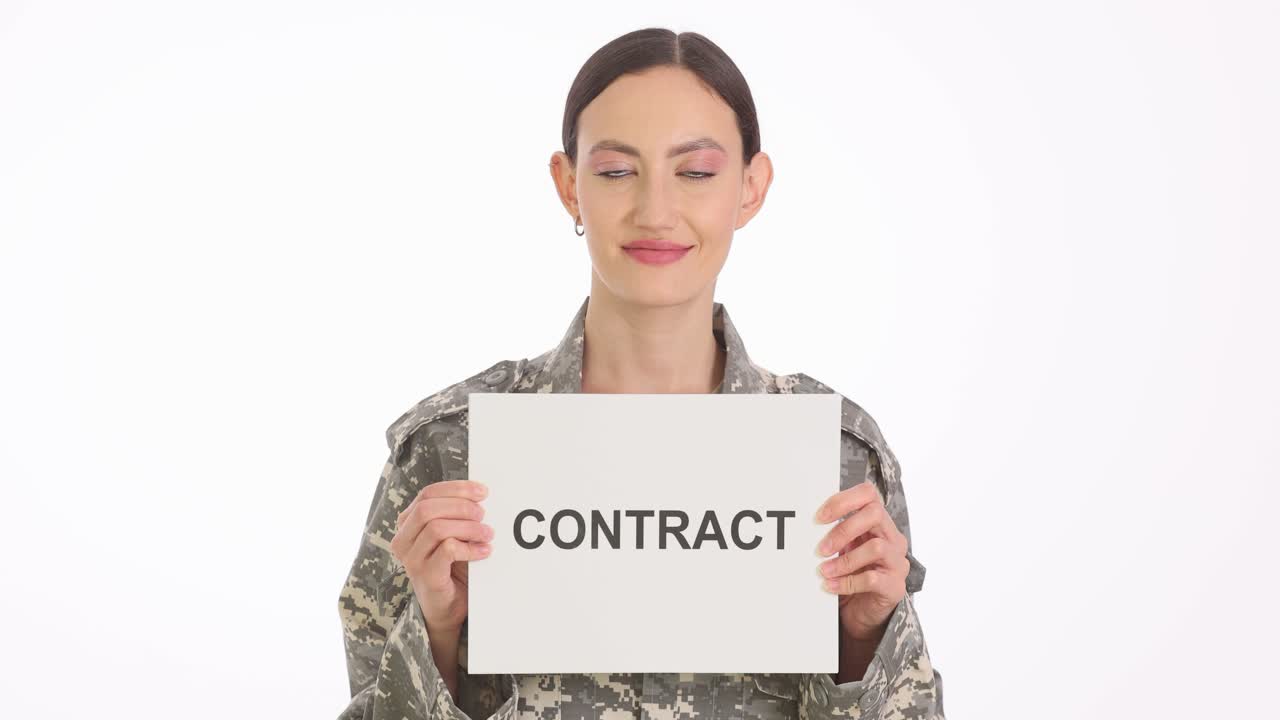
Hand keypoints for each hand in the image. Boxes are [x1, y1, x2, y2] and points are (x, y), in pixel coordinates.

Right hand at [391, 479, 493, 633]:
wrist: (447, 606)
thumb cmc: (450, 567)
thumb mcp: (451, 535)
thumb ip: (456, 515)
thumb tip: (480, 494)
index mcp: (407, 524)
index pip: (427, 494)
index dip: (456, 489)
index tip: (482, 491)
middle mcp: (403, 540)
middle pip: (427, 508)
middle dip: (461, 506)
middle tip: (483, 515)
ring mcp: (412, 559)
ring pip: (437, 528)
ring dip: (469, 528)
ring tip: (487, 534)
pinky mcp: (425, 575)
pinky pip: (448, 550)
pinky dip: (470, 547)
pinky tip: (484, 551)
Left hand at [814, 481, 908, 641]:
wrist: (864, 612)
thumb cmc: (852, 574)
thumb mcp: (843, 549)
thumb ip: (833, 533)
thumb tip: (804, 524)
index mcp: (879, 523)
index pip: (868, 494)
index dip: (843, 501)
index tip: (818, 517)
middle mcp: (893, 538)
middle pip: (875, 514)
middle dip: (843, 530)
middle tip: (820, 549)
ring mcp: (898, 562)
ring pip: (876, 547)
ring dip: (844, 560)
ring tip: (823, 570)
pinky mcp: (895, 586)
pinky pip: (872, 579)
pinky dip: (847, 582)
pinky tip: (830, 586)